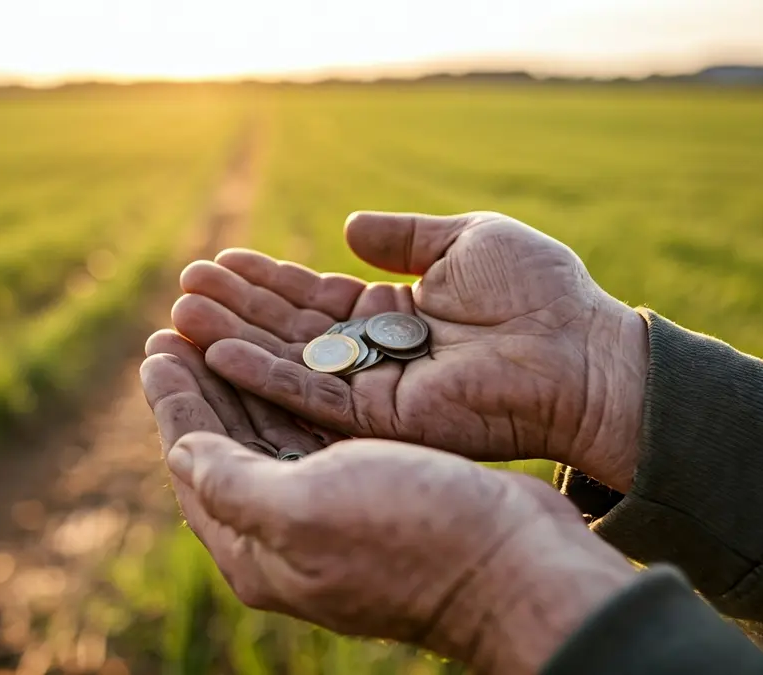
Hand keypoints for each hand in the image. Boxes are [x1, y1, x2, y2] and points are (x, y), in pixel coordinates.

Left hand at [140, 349, 635, 673]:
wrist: (514, 560)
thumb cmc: (412, 535)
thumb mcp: (306, 511)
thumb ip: (232, 484)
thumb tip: (180, 454)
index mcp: (258, 548)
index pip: (195, 460)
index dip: (173, 400)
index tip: (158, 344)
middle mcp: (288, 529)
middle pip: (228, 439)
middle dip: (203, 377)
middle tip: (183, 318)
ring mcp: (332, 507)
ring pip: (271, 425)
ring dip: (245, 371)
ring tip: (228, 323)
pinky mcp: (372, 484)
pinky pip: (315, 423)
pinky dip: (296, 382)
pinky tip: (295, 349)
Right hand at [171, 211, 648, 490]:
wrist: (581, 348)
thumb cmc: (538, 290)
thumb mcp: (466, 240)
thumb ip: (404, 237)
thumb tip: (345, 227)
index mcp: (394, 313)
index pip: (314, 297)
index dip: (266, 280)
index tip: (219, 263)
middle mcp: (376, 355)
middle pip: (290, 330)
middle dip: (237, 309)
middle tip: (183, 287)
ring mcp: (377, 389)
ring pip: (290, 363)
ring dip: (235, 340)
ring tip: (181, 315)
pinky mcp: (383, 419)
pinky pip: (313, 396)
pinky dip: (266, 374)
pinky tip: (221, 354)